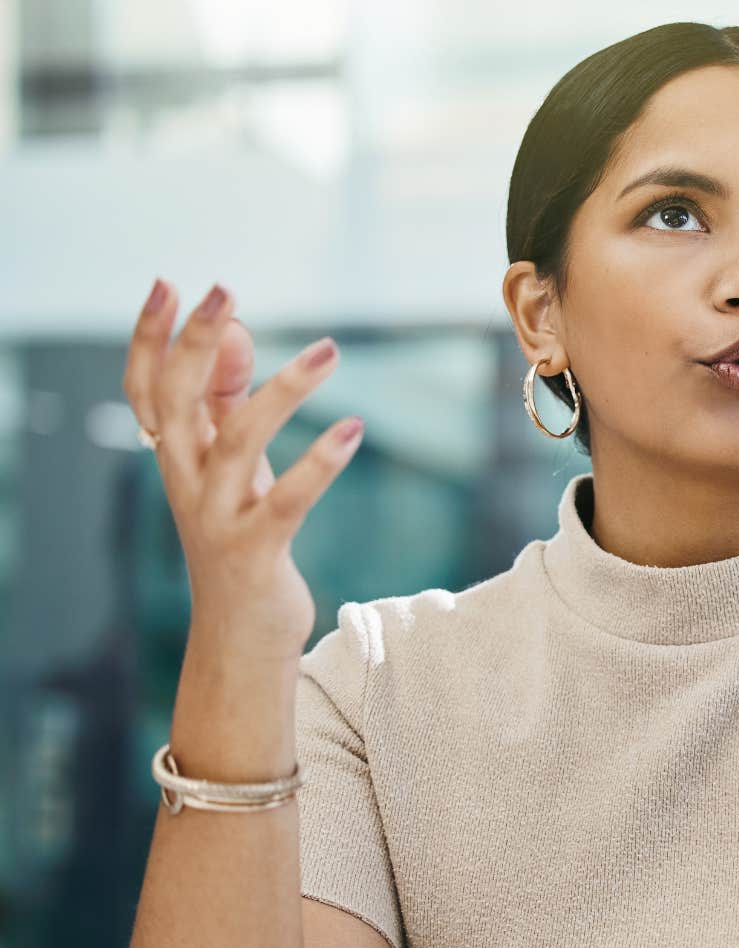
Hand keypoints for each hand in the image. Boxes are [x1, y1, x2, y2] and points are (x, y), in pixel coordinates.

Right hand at [123, 280, 362, 661]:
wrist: (240, 635)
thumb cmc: (241, 536)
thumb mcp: (233, 466)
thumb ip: (229, 400)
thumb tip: (235, 329)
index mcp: (176, 457)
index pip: (147, 388)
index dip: (150, 338)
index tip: (168, 284)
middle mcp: (185, 481)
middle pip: (177, 402)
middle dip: (196, 343)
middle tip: (222, 289)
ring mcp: (216, 517)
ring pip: (236, 442)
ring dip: (282, 391)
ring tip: (329, 350)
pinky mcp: (255, 550)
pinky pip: (286, 501)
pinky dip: (319, 463)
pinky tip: (353, 429)